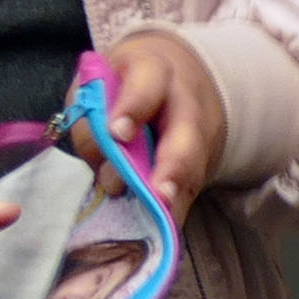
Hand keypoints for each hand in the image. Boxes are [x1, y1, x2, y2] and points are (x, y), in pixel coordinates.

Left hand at [91, 33, 226, 211]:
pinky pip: (193, 186)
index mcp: (153, 70)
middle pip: (186, 132)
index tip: (117, 133)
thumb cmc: (123, 82)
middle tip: (158, 193)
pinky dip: (180, 207)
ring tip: (164, 216)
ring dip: (178, 193)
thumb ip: (93, 119)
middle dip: (172, 164)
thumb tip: (108, 173)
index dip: (132, 107)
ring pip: (196, 164)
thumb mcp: (100, 84)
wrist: (174, 76)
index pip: (147, 83)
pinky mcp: (205, 160)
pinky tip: (167, 227)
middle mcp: (185, 101)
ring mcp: (202, 133)